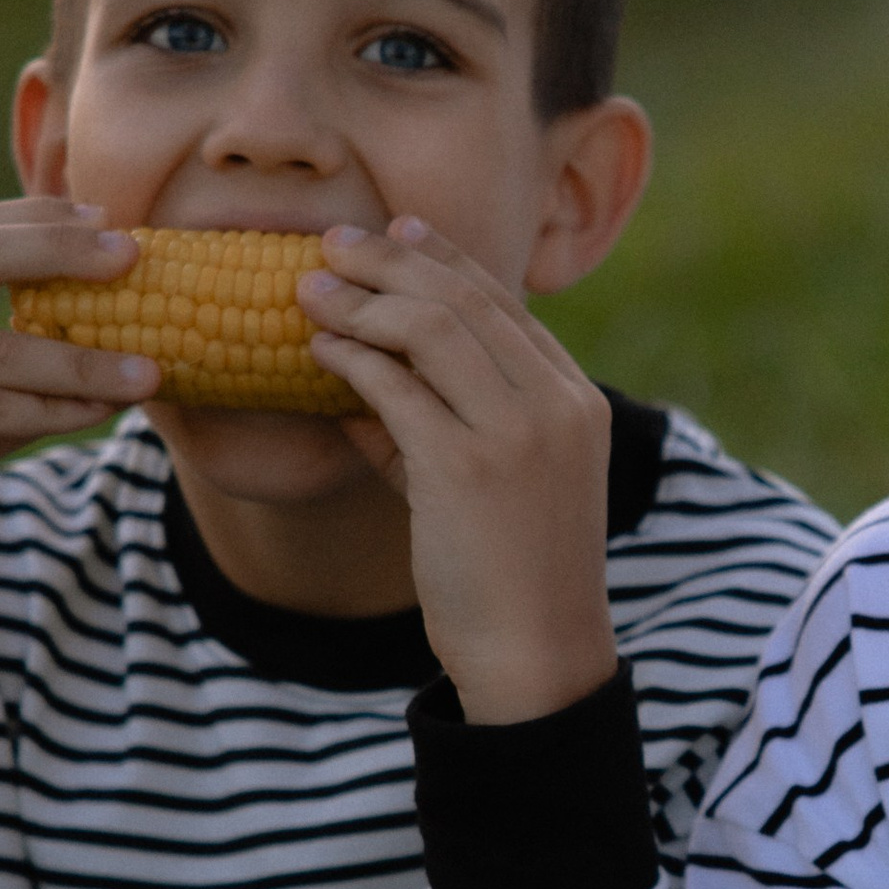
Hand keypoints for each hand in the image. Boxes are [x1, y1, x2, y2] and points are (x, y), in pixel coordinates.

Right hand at [0, 202, 155, 676]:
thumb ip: (6, 374)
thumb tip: (105, 357)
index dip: (38, 218)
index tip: (106, 219)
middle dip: (62, 248)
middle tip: (134, 253)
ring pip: (1, 349)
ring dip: (85, 360)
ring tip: (150, 371)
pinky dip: (53, 410)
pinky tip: (100, 413)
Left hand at [300, 220, 617, 723]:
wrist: (537, 658)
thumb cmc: (513, 579)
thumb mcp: (494, 489)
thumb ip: (438, 430)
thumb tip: (358, 382)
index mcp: (578, 402)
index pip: (506, 306)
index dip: (447, 260)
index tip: (399, 231)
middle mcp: (556, 405)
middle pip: (466, 301)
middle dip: (394, 260)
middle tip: (336, 241)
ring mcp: (516, 433)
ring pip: (430, 328)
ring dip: (363, 299)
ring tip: (310, 287)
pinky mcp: (466, 466)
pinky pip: (394, 386)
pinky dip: (350, 358)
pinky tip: (317, 349)